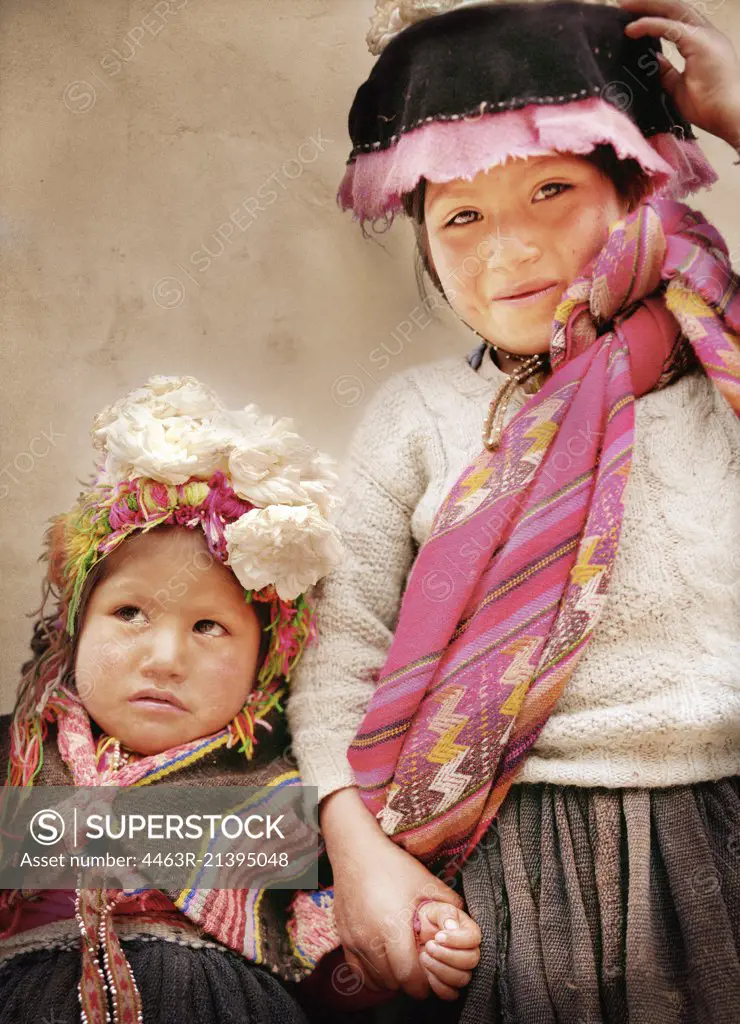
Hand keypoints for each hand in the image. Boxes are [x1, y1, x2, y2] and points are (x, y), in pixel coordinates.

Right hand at [320, 787, 462, 998]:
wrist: (356, 851)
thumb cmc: (392, 865)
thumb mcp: (425, 881)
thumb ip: (448, 903)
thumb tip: (464, 922)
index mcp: (392, 926)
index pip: (409, 977)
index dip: (424, 984)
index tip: (432, 976)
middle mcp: (370, 938)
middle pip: (394, 983)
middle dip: (411, 982)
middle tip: (421, 968)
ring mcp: (354, 940)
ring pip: (376, 981)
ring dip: (393, 980)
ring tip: (404, 964)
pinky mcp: (343, 939)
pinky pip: (359, 973)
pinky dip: (374, 976)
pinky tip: (385, 963)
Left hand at [416, 901, 481, 1000]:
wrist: (415, 933)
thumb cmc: (428, 919)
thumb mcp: (434, 909)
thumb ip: (445, 914)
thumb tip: (453, 926)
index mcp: (468, 931)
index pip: (474, 938)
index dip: (457, 940)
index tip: (438, 936)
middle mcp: (470, 952)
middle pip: (471, 960)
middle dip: (447, 955)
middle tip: (428, 946)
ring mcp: (462, 970)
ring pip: (463, 978)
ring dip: (441, 969)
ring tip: (424, 956)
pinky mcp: (451, 985)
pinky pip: (451, 994)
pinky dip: (438, 985)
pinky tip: (427, 972)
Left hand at [618, 0, 739, 145]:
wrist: (728, 116)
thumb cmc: (709, 107)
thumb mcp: (679, 87)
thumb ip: (667, 71)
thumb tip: (654, 60)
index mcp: (704, 43)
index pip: (677, 20)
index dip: (655, 16)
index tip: (632, 20)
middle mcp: (707, 34)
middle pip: (675, 8)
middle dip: (649, 3)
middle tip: (623, 4)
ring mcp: (706, 36)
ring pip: (673, 9)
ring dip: (647, 6)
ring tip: (624, 6)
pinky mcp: (700, 42)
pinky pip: (670, 27)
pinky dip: (649, 24)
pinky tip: (632, 28)